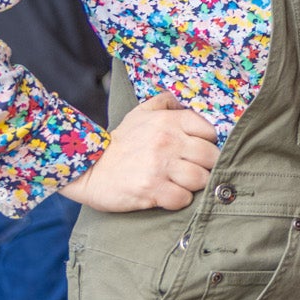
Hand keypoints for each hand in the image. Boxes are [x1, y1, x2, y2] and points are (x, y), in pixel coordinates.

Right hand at [59, 92, 219, 211]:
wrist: (89, 169)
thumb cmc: (120, 142)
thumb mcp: (140, 113)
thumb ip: (164, 102)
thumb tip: (184, 100)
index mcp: (168, 121)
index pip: (209, 131)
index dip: (208, 143)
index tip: (198, 150)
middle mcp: (167, 141)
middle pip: (210, 157)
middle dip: (206, 166)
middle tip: (194, 170)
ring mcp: (160, 167)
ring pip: (200, 179)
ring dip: (194, 185)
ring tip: (181, 183)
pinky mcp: (152, 190)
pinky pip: (183, 198)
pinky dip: (180, 200)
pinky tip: (169, 195)